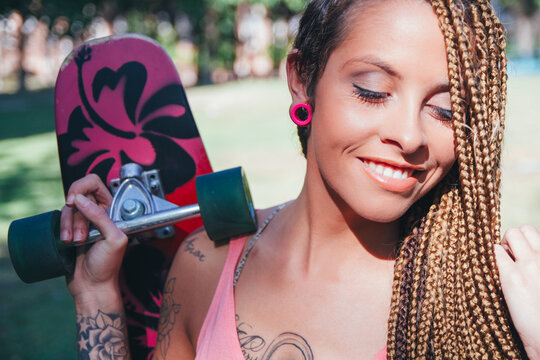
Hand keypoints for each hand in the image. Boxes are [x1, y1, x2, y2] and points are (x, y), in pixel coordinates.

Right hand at [60, 174, 127, 304]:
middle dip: (76, 216)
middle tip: (82, 236)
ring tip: (75, 242)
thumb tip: (81, 198)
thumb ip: (101, 217)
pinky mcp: (70, 230)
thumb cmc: (108, 266)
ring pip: (68, 209)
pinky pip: (61, 220)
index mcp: (113, 210)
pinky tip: (65, 241)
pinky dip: (61, 228)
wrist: (93, 287)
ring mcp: (83, 221)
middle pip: (78, 196)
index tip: (75, 201)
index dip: (83, 187)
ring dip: (68, 225)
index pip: (94, 184)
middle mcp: (98, 212)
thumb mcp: (113, 239)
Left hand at [495, 225, 539, 359]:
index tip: (519, 253)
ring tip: (503, 262)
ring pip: (510, 235)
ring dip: (502, 245)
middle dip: (511, 239)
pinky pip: (495, 252)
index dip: (524, 241)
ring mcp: (528, 265)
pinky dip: (492, 257)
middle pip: (521, 230)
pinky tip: (494, 269)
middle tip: (509, 255)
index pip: (533, 233)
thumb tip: (522, 255)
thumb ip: (536, 264)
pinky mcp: (511, 276)